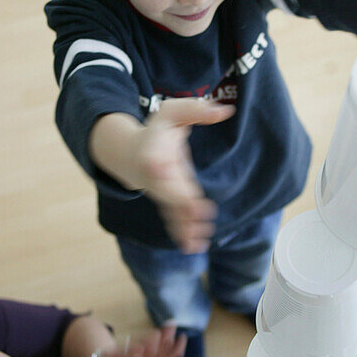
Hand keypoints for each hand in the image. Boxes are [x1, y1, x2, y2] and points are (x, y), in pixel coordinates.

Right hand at [139, 98, 234, 252]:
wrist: (131, 153)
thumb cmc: (157, 129)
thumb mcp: (172, 111)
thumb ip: (197, 110)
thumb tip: (226, 110)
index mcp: (153, 156)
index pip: (163, 173)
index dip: (175, 187)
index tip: (194, 201)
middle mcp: (156, 179)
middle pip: (170, 198)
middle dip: (184, 212)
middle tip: (201, 224)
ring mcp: (162, 193)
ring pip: (172, 214)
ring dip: (183, 230)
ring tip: (196, 246)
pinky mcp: (169, 202)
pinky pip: (175, 220)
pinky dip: (183, 234)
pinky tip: (195, 247)